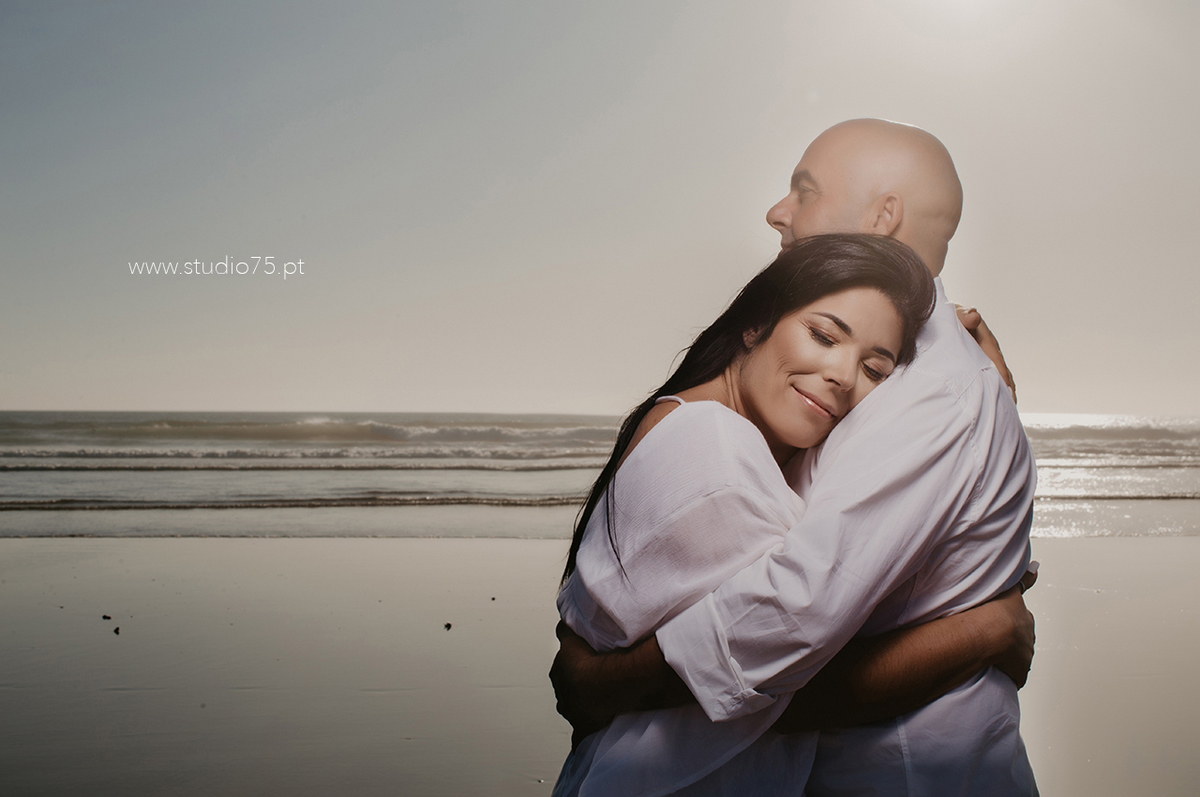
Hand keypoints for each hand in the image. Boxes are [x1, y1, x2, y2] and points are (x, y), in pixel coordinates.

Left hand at [549, 621, 615, 748]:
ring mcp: (573, 713)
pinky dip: (582, 736)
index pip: (561, 669)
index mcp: (558, 674)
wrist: (609, 682)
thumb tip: (562, 621)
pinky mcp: (585, 728)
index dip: (573, 666)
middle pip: (567, 690)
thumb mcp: (573, 638)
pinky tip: (584, 740)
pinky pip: (581, 735)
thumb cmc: (593, 661)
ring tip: (598, 700)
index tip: (583, 664)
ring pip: (574, 709)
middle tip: (593, 681)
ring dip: (583, 705)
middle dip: (577, 687)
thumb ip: (566, 631)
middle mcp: (562, 695)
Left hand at [955, 304, 1017, 403]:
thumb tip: (974, 315)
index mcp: (986, 341)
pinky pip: (989, 378)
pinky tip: (993, 403)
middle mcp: (990, 351)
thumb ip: (964, 316)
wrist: (949, 317)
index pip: (997, 361)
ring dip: (1003, 392)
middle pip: (1002, 373)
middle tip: (1012, 407)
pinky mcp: (980, 364)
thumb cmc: (953, 316)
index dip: (1002, 375)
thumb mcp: (957, 314)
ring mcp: (986, 359)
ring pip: (997, 377)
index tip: (1007, 390)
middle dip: (1008, 389)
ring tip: (1007, 410)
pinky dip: (993, 390)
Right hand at [988, 565, 1037, 687]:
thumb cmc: (994, 611)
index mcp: (1025, 618)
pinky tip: (997, 674)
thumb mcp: (1009, 589)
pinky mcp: (1018, 672)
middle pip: (1022, 639)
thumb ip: (1024, 579)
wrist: (990, 633)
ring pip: (1018, 658)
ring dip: (1009, 658)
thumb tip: (1036, 567)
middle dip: (1012, 641)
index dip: (1012, 622)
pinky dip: (1008, 675)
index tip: (1003, 623)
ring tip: (993, 657)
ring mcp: (1025, 656)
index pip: (1022, 620)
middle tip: (995, 640)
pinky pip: (1015, 676)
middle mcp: (1028, 638)